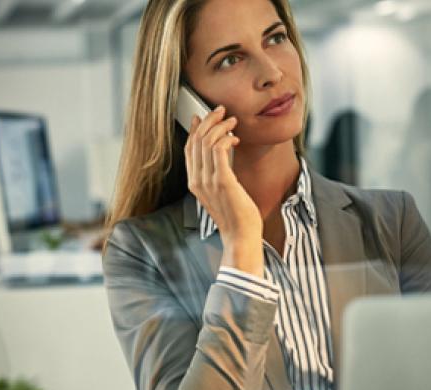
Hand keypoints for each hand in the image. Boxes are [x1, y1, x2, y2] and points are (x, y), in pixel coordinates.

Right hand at [185, 105, 263, 275]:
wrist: (241, 236)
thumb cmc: (236, 216)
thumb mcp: (221, 192)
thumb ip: (217, 174)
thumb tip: (221, 153)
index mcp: (194, 183)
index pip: (189, 148)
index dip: (196, 129)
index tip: (205, 116)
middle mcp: (197, 180)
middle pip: (196, 141)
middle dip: (209, 121)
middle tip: (221, 111)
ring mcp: (208, 181)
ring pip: (206, 142)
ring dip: (220, 126)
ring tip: (232, 121)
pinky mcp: (223, 181)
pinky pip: (218, 150)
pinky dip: (226, 138)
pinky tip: (234, 137)